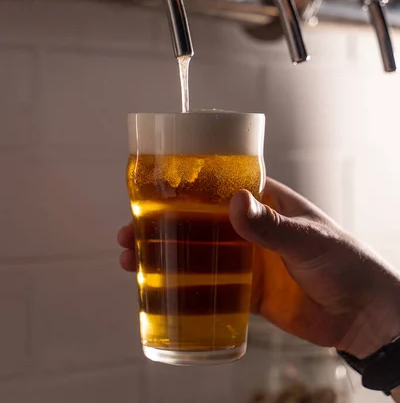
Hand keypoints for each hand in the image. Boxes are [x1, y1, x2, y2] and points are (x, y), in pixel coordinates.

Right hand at [118, 178, 399, 358]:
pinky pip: (209, 287)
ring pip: (196, 252)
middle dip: (160, 224)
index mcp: (264, 201)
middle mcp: (250, 226)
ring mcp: (247, 259)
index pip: (215, 184)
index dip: (180, 187)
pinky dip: (184, 288)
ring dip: (164, 254)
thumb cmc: (345, 261)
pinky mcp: (248, 291)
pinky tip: (159, 291)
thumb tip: (235, 202)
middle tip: (128, 233)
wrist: (364, 314)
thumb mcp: (308, 238)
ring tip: (131, 260)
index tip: (148, 190)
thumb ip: (273, 225)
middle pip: (195, 220)